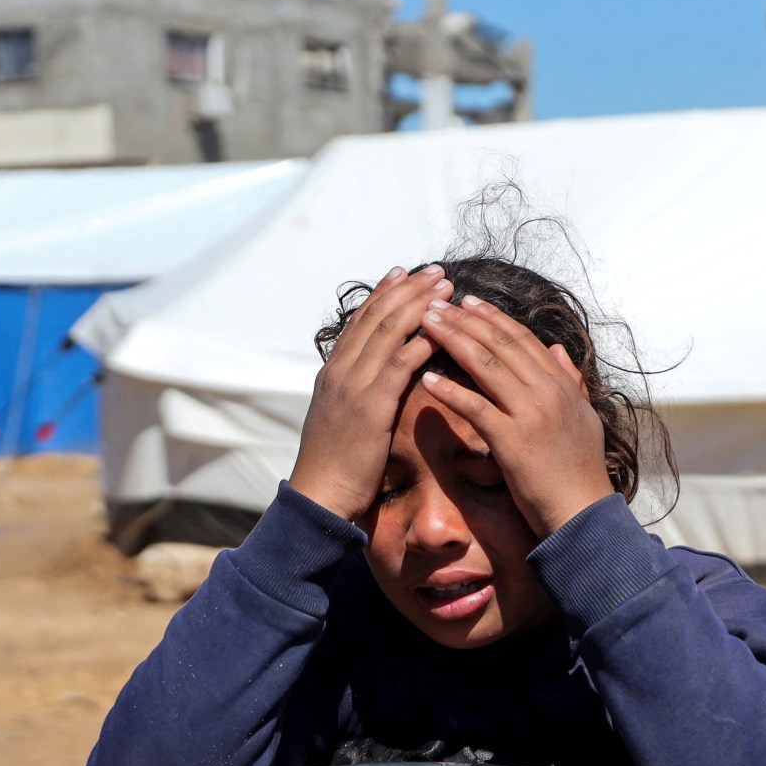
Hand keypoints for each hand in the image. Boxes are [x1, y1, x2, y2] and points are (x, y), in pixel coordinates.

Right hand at [288, 265, 451, 519]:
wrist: (319, 494)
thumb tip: (374, 377)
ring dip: (420, 306)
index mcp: (333, 371)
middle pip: (377, 316)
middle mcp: (340, 370)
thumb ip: (354, 390)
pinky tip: (441, 331)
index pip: (361, 320)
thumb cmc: (334, 462)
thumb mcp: (339, 416)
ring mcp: (352, 385)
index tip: (405, 273)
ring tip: (446, 289)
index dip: (384, 293)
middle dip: (409, 290)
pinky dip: (420, 344)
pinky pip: (398, 365)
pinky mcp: (370, 406)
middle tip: (436, 272)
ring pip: (389, 332)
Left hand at [418, 296, 615, 538]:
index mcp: (562, 384)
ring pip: (486, 366)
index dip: (493, 318)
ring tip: (425, 325)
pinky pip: (475, 408)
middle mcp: (548, 392)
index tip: (467, 301)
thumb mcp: (585, 418)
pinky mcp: (512, 441)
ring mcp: (530, 414)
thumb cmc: (581, 471)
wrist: (584, 513)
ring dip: (453, 341)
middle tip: (435, 304)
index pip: (523, 339)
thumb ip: (571, 382)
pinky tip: (426, 379)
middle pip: (500, 344)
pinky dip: (450, 391)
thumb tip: (558, 350)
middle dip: (465, 320)